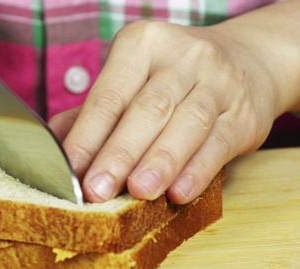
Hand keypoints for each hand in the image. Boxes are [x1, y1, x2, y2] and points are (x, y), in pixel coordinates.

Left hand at [49, 19, 290, 204]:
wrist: (246, 61)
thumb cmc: (169, 79)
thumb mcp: (129, 81)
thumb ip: (91, 113)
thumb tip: (53, 146)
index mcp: (142, 44)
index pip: (109, 96)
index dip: (87, 137)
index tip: (69, 172)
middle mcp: (183, 57)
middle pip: (147, 110)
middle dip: (119, 154)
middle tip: (97, 190)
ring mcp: (219, 82)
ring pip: (187, 124)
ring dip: (160, 162)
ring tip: (138, 192)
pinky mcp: (245, 114)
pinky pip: (219, 143)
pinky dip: (198, 171)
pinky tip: (179, 193)